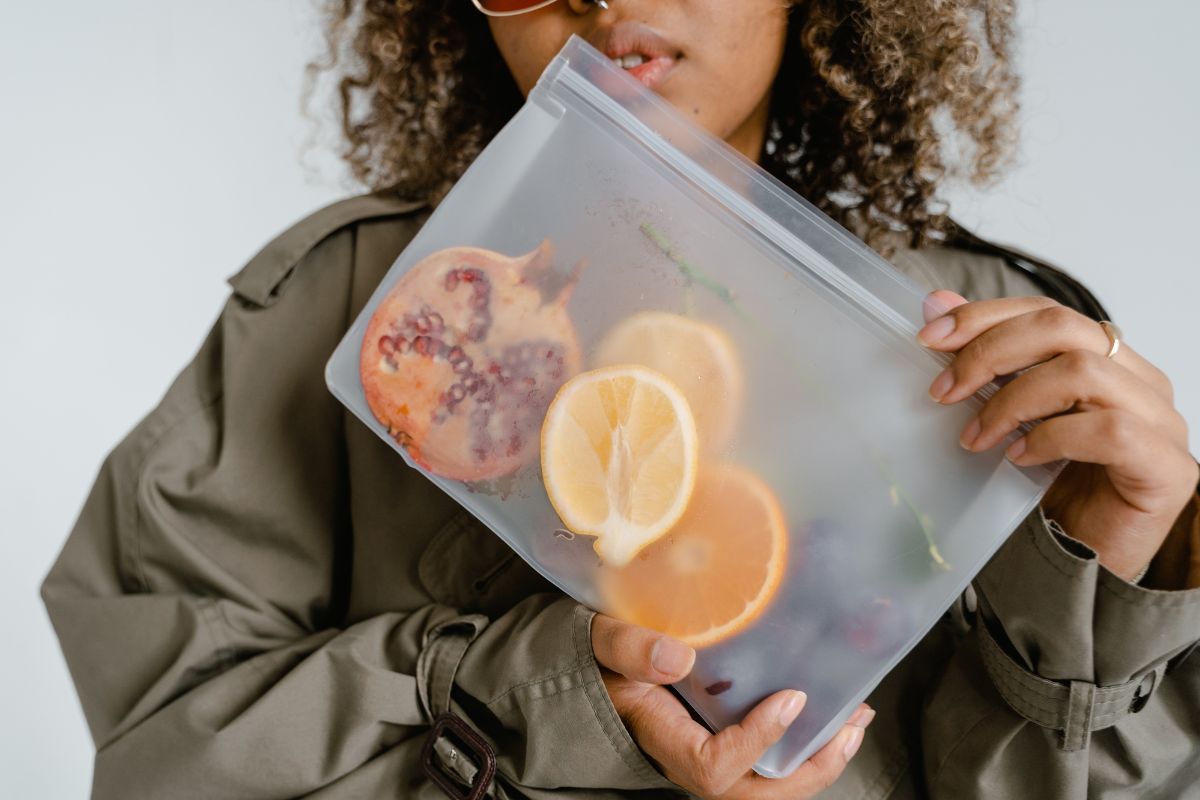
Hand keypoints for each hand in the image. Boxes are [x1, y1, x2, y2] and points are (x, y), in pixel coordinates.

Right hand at [591, 613, 872, 798]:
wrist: (598, 667)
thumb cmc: (603, 655)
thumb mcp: (603, 643)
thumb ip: (628, 648)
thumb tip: (677, 658)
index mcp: (663, 739)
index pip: (714, 766)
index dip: (756, 741)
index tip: (790, 698)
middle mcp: (691, 760)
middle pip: (753, 794)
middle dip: (808, 770)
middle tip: (849, 727)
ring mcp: (712, 757)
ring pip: (770, 787)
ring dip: (818, 762)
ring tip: (856, 724)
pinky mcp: (728, 744)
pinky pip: (772, 766)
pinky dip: (808, 749)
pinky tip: (836, 719)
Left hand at [918, 291, 1198, 579]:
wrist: (1076, 570)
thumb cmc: (1046, 492)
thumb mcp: (1004, 416)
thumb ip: (984, 360)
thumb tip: (938, 302)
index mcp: (1107, 361)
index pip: (1048, 311)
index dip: (986, 316)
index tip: (930, 337)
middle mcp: (1141, 382)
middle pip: (1065, 327)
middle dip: (990, 351)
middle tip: (943, 390)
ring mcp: (1162, 423)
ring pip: (1084, 372)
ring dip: (1013, 401)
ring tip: (975, 437)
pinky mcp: (1169, 468)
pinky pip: (1110, 429)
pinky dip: (1053, 437)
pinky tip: (1019, 458)